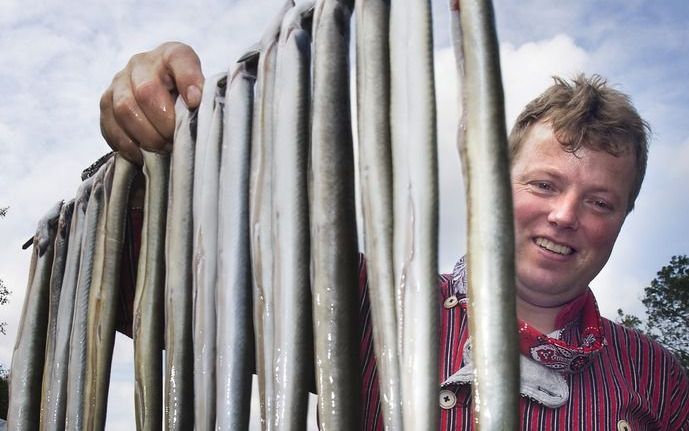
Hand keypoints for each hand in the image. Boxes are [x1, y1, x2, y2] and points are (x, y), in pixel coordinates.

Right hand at [100, 42, 203, 163]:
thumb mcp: (201, 92)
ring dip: (146, 136)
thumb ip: (202, 94)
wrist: (162, 101)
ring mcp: (119, 81)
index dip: (188, 80)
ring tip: (162, 148)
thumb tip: (196, 101)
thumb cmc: (186, 99)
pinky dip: (128, 145)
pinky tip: (143, 154)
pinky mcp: (105, 102)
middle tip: (175, 140)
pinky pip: (110, 125)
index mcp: (170, 55)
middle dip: (164, 123)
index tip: (195, 103)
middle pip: (146, 92)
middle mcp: (141, 63)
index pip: (180, 59)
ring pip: (124, 110)